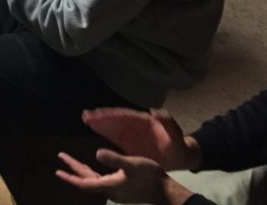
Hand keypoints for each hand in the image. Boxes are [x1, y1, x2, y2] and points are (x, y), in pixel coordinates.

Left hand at [55, 149, 195, 204]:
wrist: (166, 192)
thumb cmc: (149, 177)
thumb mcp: (132, 165)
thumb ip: (115, 159)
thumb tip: (97, 153)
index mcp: (109, 185)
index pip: (84, 183)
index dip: (71, 176)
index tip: (58, 171)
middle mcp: (110, 190)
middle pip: (86, 180)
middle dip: (73, 169)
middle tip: (61, 157)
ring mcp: (116, 191)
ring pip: (94, 181)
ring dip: (82, 171)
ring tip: (72, 162)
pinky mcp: (122, 190)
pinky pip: (101, 181)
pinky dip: (93, 174)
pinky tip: (94, 169)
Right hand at [81, 108, 200, 171]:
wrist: (180, 156)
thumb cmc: (178, 145)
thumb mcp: (176, 133)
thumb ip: (167, 121)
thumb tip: (154, 110)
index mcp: (144, 121)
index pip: (126, 116)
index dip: (113, 114)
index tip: (101, 113)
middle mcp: (135, 124)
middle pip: (116, 118)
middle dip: (102, 116)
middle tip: (86, 115)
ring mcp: (131, 132)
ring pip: (112, 125)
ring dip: (100, 122)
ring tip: (86, 118)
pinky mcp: (129, 141)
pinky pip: (114, 135)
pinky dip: (104, 130)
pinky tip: (94, 128)